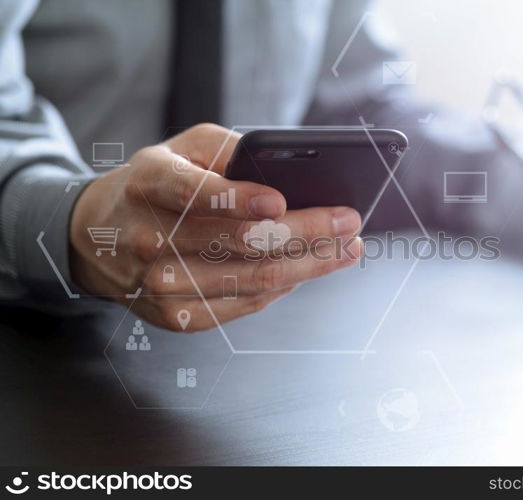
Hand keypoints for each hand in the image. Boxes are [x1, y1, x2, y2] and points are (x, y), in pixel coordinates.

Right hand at [70, 124, 362, 330]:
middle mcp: (150, 238)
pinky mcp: (177, 316)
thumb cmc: (154, 187)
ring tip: (346, 248)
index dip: (239, 199)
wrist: (99, 237)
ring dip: (311, 265)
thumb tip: (285, 171)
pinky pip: (246, 304)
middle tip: (348, 221)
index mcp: (149, 184)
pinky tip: (310, 270)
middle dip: (306, 232)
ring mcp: (162, 284)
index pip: (195, 192)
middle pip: (241, 243)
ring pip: (253, 279)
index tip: (281, 199)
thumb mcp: (181, 149)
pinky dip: (285, 286)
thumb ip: (227, 150)